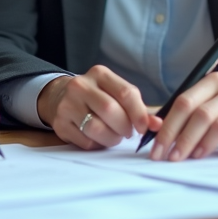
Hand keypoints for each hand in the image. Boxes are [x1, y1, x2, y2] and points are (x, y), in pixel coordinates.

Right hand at [36, 65, 152, 148]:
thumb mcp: (115, 93)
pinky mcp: (60, 123)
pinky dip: (97, 144)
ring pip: (97, 128)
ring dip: (111, 138)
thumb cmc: (97, 97)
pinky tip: (98, 138)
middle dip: (124, 127)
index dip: (139, 114)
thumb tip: (158, 125)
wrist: (60, 97)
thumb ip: (138, 108)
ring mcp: (67, 104)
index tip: (144, 127)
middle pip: (111, 110)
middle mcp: (81, 85)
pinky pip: (85, 141)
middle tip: (127, 133)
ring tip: (114, 136)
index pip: (126, 93)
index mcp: (99, 74)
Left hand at [148, 75, 217, 160]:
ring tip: (193, 157)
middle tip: (171, 158)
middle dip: (182, 139)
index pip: (185, 103)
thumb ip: (191, 110)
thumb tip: (158, 129)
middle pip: (201, 115)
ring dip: (203, 145)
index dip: (168, 127)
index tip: (158, 147)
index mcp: (214, 82)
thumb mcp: (215, 99)